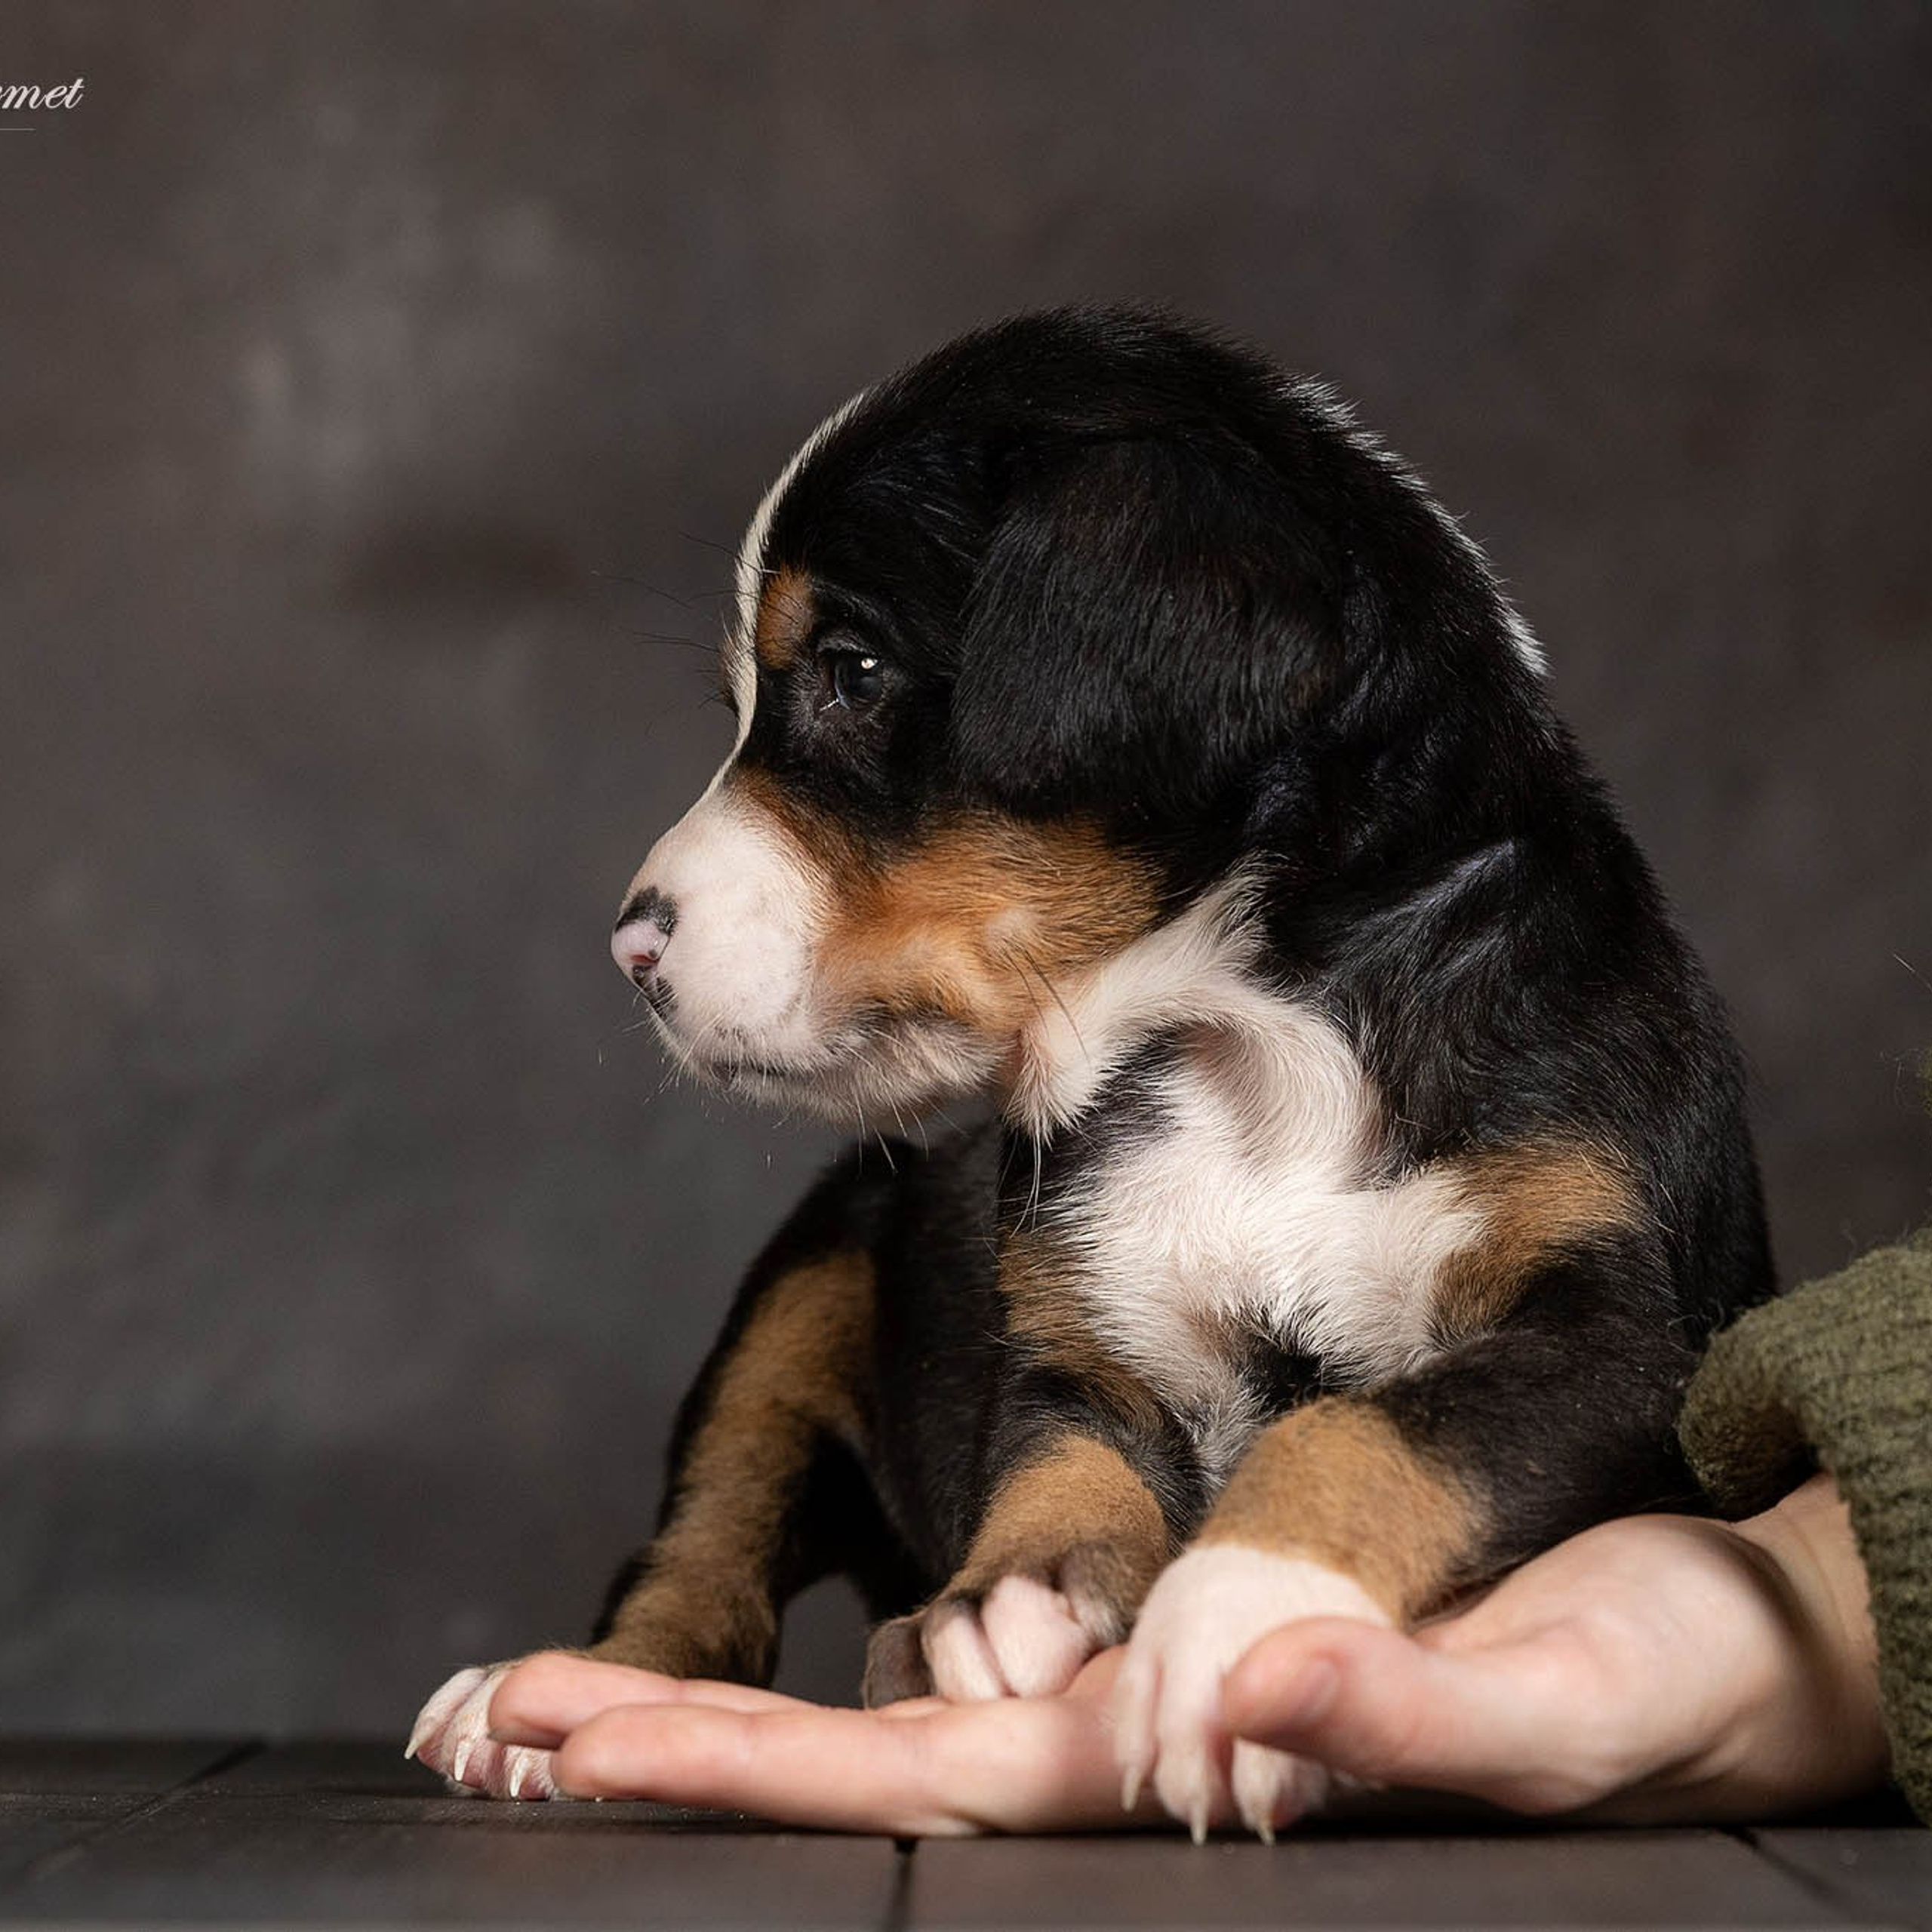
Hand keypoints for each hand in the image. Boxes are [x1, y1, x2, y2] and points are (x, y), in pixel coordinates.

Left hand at [460, 1476, 1886, 1831]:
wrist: (1700, 1643)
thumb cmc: (1653, 1687)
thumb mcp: (1554, 1708)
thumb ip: (1408, 1715)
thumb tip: (1244, 1723)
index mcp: (1182, 1773)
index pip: (928, 1786)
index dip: (749, 1767)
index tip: (583, 1743)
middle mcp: (1139, 1751)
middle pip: (875, 1765)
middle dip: (685, 1750)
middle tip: (508, 1728)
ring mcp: (1153, 1709)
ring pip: (915, 1720)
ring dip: (746, 1711)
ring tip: (581, 1705)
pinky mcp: (1191, 1649)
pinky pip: (1005, 1658)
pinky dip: (874, 1659)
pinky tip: (808, 1660)